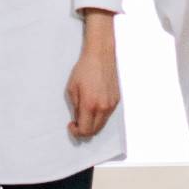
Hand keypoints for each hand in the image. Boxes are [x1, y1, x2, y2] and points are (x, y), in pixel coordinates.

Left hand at [66, 13, 119, 139]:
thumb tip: (78, 119)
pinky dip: (99, 116)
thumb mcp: (71, 89)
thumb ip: (74, 108)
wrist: (100, 56)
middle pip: (94, 131)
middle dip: (84, 130)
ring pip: (102, 124)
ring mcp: (111, 104)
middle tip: (76, 122)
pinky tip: (93, 106)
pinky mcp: (116, 100)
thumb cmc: (84, 69)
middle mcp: (103, 107)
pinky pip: (107, 115)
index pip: (85, 131)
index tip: (72, 125)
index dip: (76, 132)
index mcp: (90, 105)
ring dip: (92, 124)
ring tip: (84, 113)